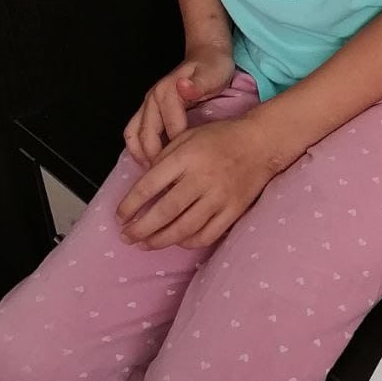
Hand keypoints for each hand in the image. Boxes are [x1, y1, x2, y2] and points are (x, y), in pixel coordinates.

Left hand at [115, 116, 278, 250]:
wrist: (261, 142)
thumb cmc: (220, 138)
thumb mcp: (187, 137)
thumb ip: (163, 159)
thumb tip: (142, 189)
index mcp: (187, 157)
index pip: (149, 186)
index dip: (129, 205)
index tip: (120, 216)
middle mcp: (202, 178)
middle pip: (164, 212)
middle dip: (140, 229)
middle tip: (127, 237)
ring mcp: (220, 196)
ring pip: (184, 228)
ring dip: (159, 240)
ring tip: (145, 244)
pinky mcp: (234, 210)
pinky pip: (206, 235)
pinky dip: (188, 242)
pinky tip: (177, 240)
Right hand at [123, 44, 234, 167]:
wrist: (206, 54)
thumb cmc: (212, 67)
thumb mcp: (213, 73)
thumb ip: (199, 84)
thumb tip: (183, 88)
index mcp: (168, 91)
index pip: (170, 128)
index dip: (178, 150)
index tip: (187, 168)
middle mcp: (152, 98)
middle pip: (146, 136)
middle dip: (156, 159)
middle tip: (170, 179)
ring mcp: (147, 104)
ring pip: (134, 135)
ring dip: (141, 156)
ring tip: (156, 174)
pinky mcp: (147, 110)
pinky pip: (134, 133)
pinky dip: (138, 149)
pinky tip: (150, 163)